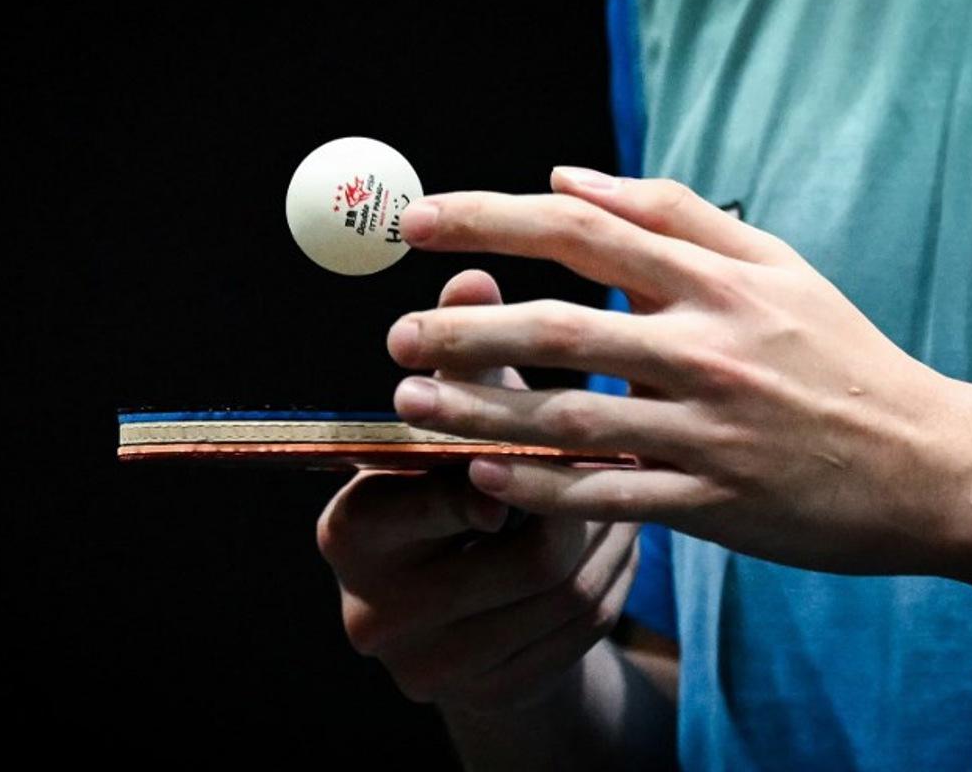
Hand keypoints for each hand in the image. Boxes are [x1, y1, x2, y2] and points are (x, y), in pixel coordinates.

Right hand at [317, 270, 639, 712]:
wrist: (463, 604)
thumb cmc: (458, 482)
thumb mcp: (453, 422)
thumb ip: (465, 356)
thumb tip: (471, 277)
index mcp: (350, 533)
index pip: (442, 495)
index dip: (508, 460)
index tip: (552, 430)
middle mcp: (376, 613)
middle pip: (521, 555)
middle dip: (578, 499)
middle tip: (612, 451)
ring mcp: (436, 667)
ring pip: (565, 593)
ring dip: (607, 533)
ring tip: (622, 485)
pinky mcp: (493, 695)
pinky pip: (580, 632)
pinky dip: (611, 578)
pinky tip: (616, 536)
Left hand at [386, 168, 971, 575]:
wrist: (926, 463)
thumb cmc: (840, 357)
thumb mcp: (777, 265)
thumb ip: (673, 214)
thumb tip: (570, 174)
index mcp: (716, 282)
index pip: (581, 232)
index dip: (490, 221)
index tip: (421, 225)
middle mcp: (706, 350)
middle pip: (558, 328)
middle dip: (464, 331)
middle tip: (398, 338)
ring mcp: (707, 430)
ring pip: (569, 419)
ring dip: (480, 411)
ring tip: (412, 404)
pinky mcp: (711, 503)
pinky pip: (607, 496)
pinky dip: (540, 487)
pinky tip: (484, 474)